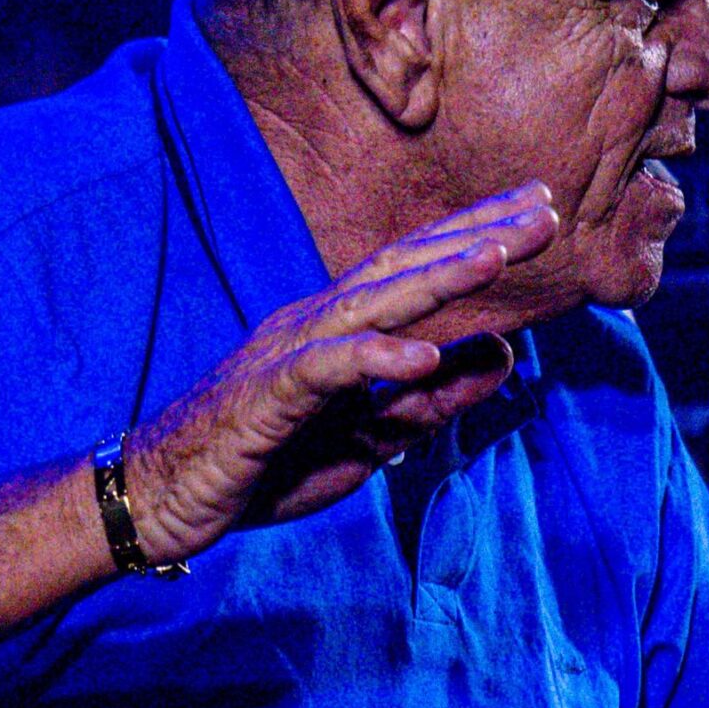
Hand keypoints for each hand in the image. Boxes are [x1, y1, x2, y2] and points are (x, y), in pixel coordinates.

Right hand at [122, 183, 556, 564]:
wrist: (161, 499)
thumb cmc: (263, 467)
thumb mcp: (369, 439)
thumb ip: (432, 401)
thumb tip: (504, 356)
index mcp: (337, 328)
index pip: (416, 269)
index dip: (476, 236)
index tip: (540, 208)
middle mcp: (313, 324)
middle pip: (405, 267)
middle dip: (476, 236)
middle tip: (546, 210)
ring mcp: (287, 355)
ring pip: (371, 304)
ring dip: (437, 278)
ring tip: (498, 256)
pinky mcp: (264, 398)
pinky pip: (324, 370)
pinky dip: (374, 359)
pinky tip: (422, 355)